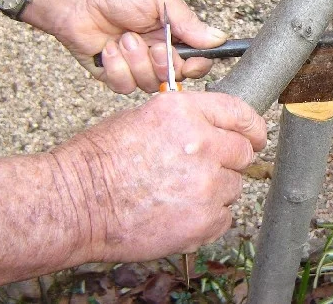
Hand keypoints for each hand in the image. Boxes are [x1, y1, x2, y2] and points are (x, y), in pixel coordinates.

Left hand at [26, 0, 227, 93]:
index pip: (198, 62)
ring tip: (123, 38)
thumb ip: (189, 22)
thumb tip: (219, 38)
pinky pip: (125, 86)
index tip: (189, 62)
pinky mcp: (114, 75)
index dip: (196, 67)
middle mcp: (157, 53)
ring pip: (149, 84)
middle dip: (163, 63)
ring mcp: (135, 66)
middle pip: (175, 77)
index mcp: (173, 34)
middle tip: (152, 45)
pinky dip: (116, 67)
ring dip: (136, 61)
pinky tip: (107, 48)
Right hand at [54, 91, 266, 261]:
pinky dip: (208, 217)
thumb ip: (189, 120)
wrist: (76, 204)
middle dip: (229, 161)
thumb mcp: (145, 117)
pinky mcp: (204, 220)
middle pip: (243, 153)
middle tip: (202, 170)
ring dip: (215, 191)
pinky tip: (178, 212)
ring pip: (234, 187)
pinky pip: (224, 217)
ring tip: (178, 193)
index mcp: (185, 112)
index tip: (256, 136)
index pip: (240, 114)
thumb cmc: (100, 161)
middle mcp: (202, 144)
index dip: (252, 128)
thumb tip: (218, 129)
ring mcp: (206, 184)